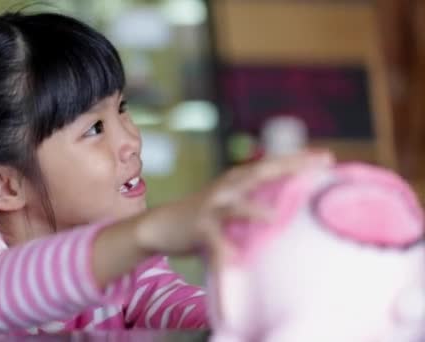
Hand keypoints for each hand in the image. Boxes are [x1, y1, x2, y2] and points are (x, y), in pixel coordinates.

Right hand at [135, 150, 334, 255]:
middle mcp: (227, 188)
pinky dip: (226, 254)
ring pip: (236, 206)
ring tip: (272, 217)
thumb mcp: (232, 201)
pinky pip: (215, 245)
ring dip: (253, 211)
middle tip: (318, 165)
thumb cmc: (206, 216)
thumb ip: (258, 200)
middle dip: (289, 168)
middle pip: (260, 173)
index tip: (328, 157)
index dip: (298, 159)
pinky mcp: (199, 228)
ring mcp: (212, 207)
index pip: (272, 165)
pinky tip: (235, 263)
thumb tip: (292, 210)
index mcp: (238, 179)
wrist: (162, 224)